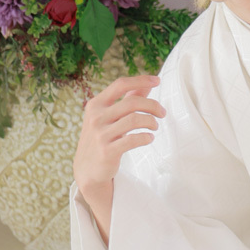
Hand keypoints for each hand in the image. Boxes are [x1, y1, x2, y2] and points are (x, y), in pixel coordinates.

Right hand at [73, 74, 164, 204]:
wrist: (87, 169)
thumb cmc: (103, 137)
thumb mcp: (110, 116)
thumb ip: (128, 99)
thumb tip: (148, 83)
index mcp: (96, 104)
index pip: (120, 84)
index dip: (140, 80)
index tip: (157, 81)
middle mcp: (96, 117)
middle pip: (132, 102)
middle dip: (153, 106)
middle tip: (162, 113)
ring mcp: (100, 134)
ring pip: (134, 120)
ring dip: (151, 122)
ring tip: (154, 126)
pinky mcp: (107, 151)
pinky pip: (133, 139)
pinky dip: (146, 137)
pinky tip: (149, 138)